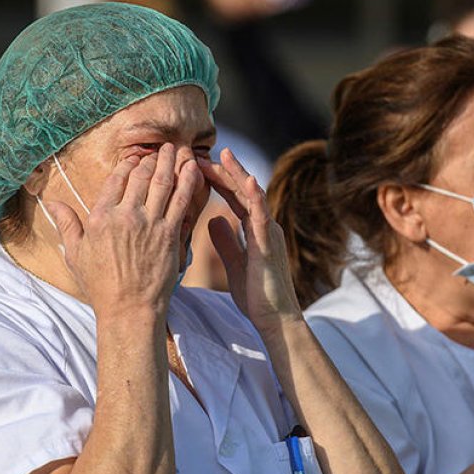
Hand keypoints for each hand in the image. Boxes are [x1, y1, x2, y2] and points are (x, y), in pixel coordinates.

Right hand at [47, 144, 200, 318]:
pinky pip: (181, 199)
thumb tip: (51, 203)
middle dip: (150, 159)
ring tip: (173, 149)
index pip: (115, 180)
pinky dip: (187, 180)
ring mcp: (149, 223)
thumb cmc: (101, 286)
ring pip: (161, 182)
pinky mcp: (169, 233)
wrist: (129, 309)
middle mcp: (125, 215)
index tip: (134, 158)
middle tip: (157, 150)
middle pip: (140, 176)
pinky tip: (192, 167)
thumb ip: (66, 224)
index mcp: (100, 218)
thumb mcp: (76, 255)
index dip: (127, 165)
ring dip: (168, 162)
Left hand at [197, 148, 300, 332]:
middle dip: (224, 171)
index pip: (235, 197)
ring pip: (254, 197)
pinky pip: (263, 217)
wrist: (275, 320)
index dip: (219, 180)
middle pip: (243, 191)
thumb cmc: (257, 294)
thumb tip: (212, 220)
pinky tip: (248, 181)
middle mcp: (265, 226)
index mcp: (256, 229)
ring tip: (225, 155)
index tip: (198, 166)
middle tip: (203, 154)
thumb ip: (226, 240)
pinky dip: (256, 198)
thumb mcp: (234, 263)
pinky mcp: (269, 246)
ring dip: (239, 175)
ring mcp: (269, 234)